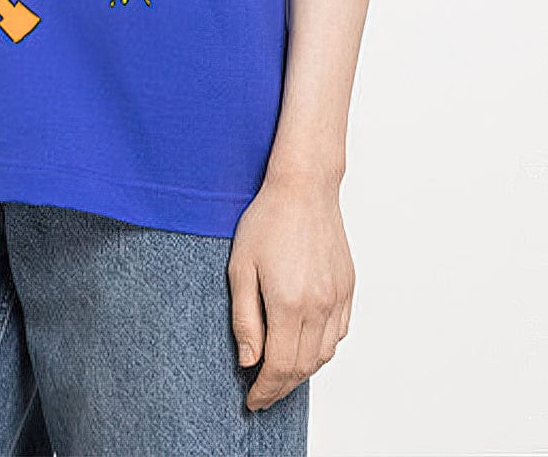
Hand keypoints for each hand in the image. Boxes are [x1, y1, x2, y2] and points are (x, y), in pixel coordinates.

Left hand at [227, 171, 354, 410]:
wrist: (304, 187)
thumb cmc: (267, 220)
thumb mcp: (241, 267)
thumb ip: (245, 318)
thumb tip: (248, 361)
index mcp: (289, 304)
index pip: (280, 367)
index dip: (265, 390)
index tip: (252, 400)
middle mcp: (319, 306)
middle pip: (303, 366)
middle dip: (281, 386)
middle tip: (262, 393)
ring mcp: (337, 298)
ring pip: (324, 354)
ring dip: (302, 370)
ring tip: (280, 372)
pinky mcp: (348, 287)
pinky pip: (339, 333)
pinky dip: (322, 348)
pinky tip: (305, 344)